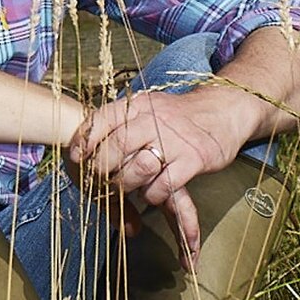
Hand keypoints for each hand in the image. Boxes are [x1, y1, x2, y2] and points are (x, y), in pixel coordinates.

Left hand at [66, 79, 259, 260]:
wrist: (224, 110)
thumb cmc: (177, 116)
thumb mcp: (147, 108)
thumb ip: (120, 122)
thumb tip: (84, 144)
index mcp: (139, 105)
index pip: (103, 118)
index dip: (85, 139)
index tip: (75, 156)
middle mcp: (154, 119)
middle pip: (116, 145)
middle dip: (101, 167)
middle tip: (98, 180)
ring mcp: (175, 140)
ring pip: (138, 167)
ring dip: (125, 184)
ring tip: (123, 188)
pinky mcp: (193, 159)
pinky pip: (164, 184)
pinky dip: (152, 194)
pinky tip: (151, 193)